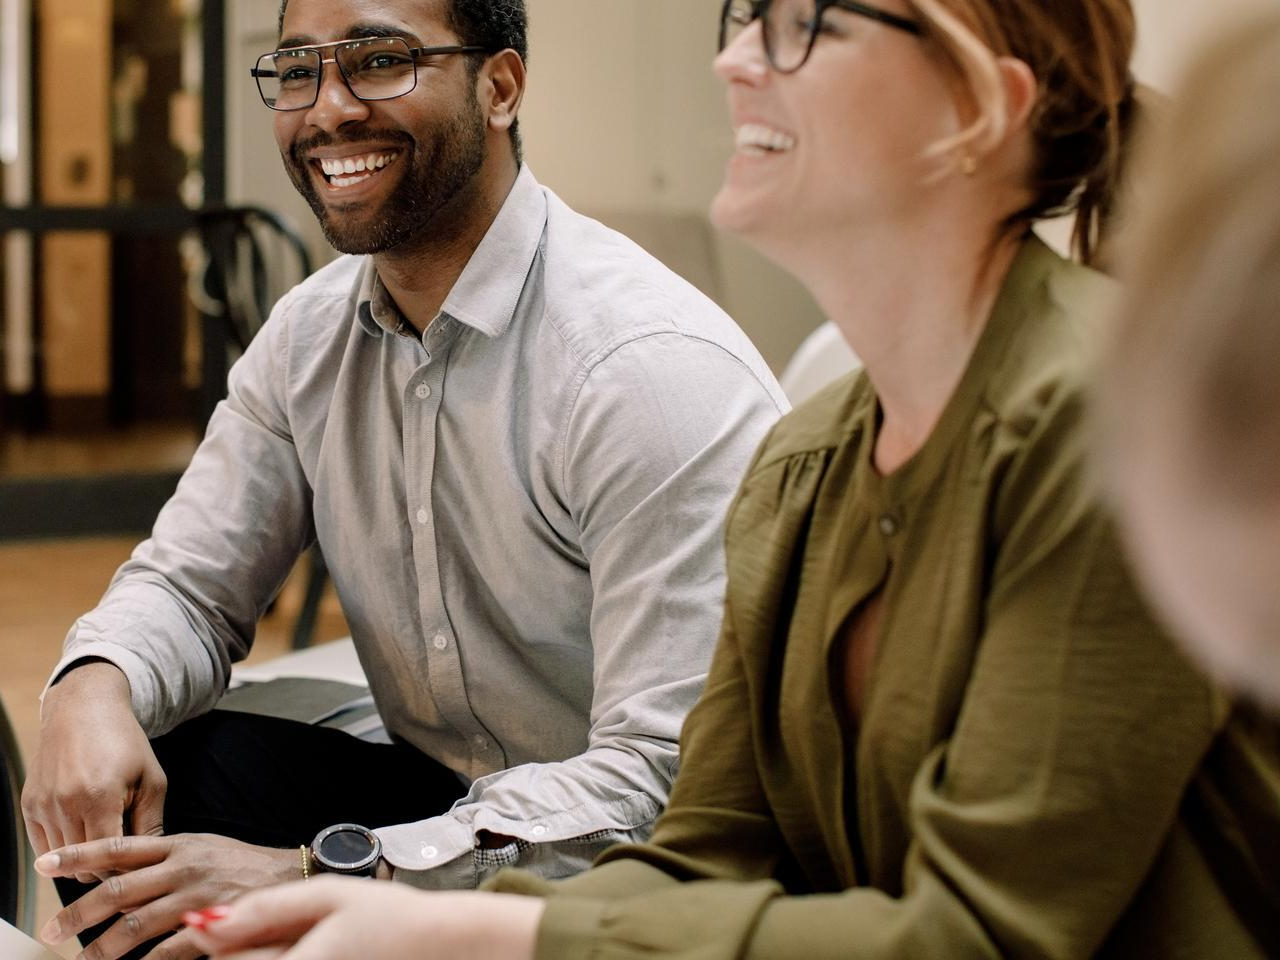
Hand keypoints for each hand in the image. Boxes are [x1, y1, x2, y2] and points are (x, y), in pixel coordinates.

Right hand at [21, 662, 166, 882]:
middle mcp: (64, 804)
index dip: (127, 866)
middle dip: (106, 866)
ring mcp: (42, 806)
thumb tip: (149, 864)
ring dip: (84, 860)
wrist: (83, 711)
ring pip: (62, 862)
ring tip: (106, 840)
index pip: (109, 857)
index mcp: (99, 798)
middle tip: (124, 854)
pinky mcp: (29, 806)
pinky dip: (64, 850)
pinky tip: (85, 833)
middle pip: (84, 866)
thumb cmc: (125, 744)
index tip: (140, 864)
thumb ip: (151, 825)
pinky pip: (44, 849)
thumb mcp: (151, 780)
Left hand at [35, 833, 300, 959]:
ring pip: (136, 925)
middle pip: (118, 889)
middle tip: (53, 932)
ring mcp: (198, 895)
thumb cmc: (239, 863)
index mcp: (176, 844)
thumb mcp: (199, 847)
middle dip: (78, 913)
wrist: (290, 875)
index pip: (118, 847)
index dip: (79, 855)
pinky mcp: (216, 922)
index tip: (45, 866)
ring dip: (103, 948)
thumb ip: (161, 858)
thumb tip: (113, 874)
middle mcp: (183, 866)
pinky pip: (171, 949)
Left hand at [186, 877, 543, 959]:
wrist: (445, 946)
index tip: (247, 919)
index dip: (225, 938)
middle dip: (246, 952)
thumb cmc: (391, 917)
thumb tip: (203, 922)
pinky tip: (318, 953)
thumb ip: (263, 910)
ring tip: (309, 942)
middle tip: (298, 932)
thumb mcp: (329, 896)